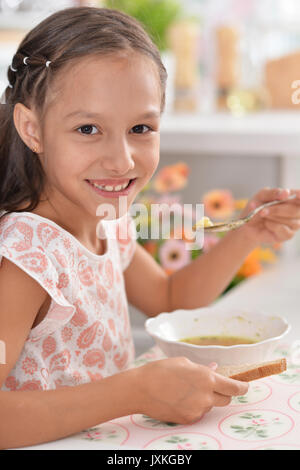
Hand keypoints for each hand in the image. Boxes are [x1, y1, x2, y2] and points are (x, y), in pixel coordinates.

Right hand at [134, 357, 248, 423]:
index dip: (242, 387)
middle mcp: (205, 396)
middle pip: (226, 399)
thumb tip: (214, 370)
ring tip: (186, 390)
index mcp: (206, 378)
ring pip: (210, 405)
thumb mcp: (183, 363)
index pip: (234, 387)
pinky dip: (194, 406)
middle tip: (211, 386)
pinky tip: (179, 398)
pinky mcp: (189, 419)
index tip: (245, 386)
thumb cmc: (160, 371)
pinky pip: (198, 412)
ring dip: (205, 399)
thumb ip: (202, 368)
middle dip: (223, 393)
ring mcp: (197, 410)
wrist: (140, 389)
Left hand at [239, 187, 299, 244]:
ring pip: (290, 220)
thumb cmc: (257, 207)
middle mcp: (297, 211)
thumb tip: (286, 192)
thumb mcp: (261, 196)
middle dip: (277, 209)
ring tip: (262, 215)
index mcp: (293, 199)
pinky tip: (266, 223)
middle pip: (296, 210)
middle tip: (262, 210)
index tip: (296, 194)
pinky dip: (272, 225)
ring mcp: (294, 224)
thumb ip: (273, 193)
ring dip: (273, 217)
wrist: (247, 224)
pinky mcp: (288, 234)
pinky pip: (283, 229)